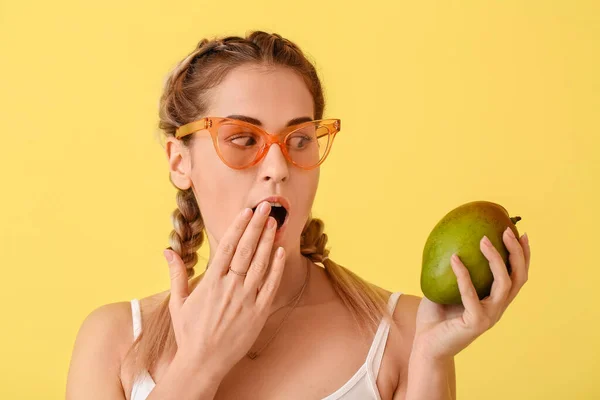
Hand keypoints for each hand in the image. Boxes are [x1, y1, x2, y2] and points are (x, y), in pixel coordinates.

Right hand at [164, 201, 284, 376]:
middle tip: (266, 207)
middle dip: (257, 226)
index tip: (246, 211)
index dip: (238, 227)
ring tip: (275, 223)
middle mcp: (229, 288)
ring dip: (268, 242)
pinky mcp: (258, 313)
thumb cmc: (189, 333)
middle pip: (246, 250)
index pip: (227, 248)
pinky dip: (276, 268)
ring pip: (260, 265)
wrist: (203, 363)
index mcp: (210, 282)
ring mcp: (245, 300)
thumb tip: (167, 251)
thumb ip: (177, 274)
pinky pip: (270, 286)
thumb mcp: (178, 302)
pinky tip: (281, 252)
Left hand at [412, 227, 530, 361]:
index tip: (521, 232)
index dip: (523, 255)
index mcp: (494, 300)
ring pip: (504, 285)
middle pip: (518, 277)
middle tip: (506, 230)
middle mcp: (497, 308)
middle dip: (517, 252)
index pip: (517, 276)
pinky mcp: (475, 323)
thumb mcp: (444, 286)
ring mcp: (489, 317)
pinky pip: (471, 295)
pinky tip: (454, 259)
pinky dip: (464, 276)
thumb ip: (451, 269)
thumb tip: (448, 239)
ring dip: (496, 260)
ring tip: (483, 240)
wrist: (425, 346)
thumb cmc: (434, 316)